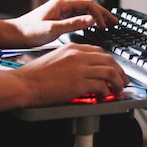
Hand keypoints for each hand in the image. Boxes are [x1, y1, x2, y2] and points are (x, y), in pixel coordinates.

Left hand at [0, 0, 117, 47]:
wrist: (15, 35)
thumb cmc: (29, 32)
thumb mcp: (52, 29)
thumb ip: (72, 24)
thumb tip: (91, 20)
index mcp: (62, 4)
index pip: (88, 4)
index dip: (99, 14)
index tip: (105, 25)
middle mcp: (62, 5)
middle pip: (88, 6)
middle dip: (103, 14)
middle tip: (114, 23)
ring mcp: (61, 11)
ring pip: (84, 11)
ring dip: (96, 17)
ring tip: (108, 25)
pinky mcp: (59, 18)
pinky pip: (78, 17)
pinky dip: (88, 21)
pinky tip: (93, 28)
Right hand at [0, 43, 128, 111]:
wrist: (25, 83)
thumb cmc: (34, 75)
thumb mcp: (54, 58)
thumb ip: (70, 60)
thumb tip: (82, 70)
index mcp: (71, 48)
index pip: (99, 51)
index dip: (109, 61)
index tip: (112, 69)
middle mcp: (78, 56)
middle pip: (108, 60)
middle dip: (119, 71)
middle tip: (122, 80)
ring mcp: (80, 70)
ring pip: (109, 72)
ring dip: (117, 83)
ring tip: (118, 90)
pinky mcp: (79, 84)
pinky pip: (101, 87)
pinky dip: (106, 92)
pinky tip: (103, 97)